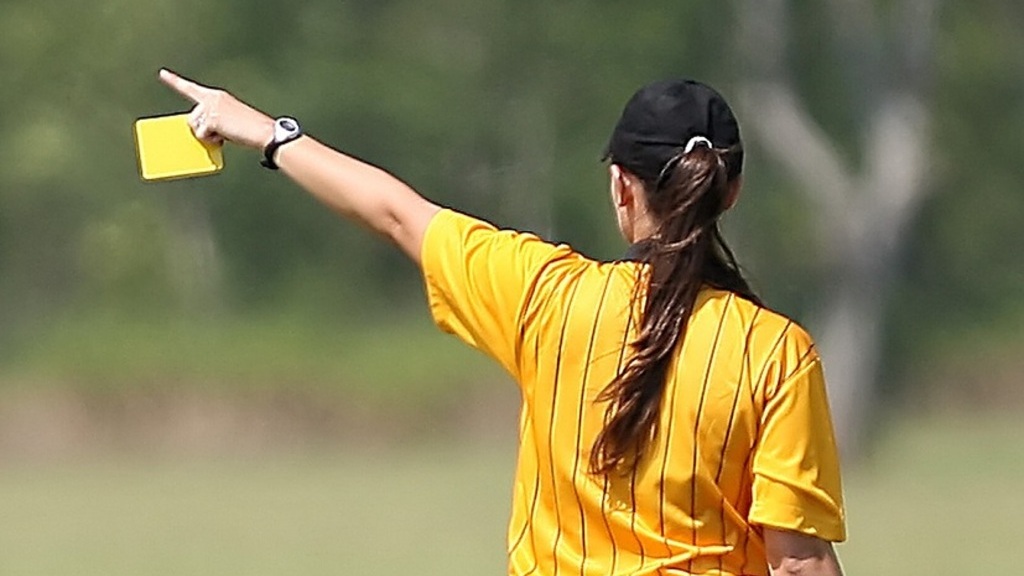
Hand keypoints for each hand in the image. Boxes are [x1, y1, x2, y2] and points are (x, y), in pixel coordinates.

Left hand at [159, 68, 275, 149]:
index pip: (191, 88)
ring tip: (226, 134)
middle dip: (201, 128)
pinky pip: (201, 134)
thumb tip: (199, 132)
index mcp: (217, 96)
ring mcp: (211, 107)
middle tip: (221, 133)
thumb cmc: (251, 129)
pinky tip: (225, 137)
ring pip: (195, 126)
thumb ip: (213, 121)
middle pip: (192, 117)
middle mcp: (212, 98)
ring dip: (207, 135)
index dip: (174, 81)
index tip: (163, 74)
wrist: (263, 132)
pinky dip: (211, 140)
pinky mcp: (211, 118)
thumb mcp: (228, 121)